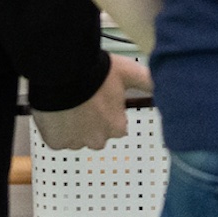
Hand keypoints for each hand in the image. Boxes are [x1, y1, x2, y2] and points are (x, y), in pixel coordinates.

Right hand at [33, 55, 150, 150]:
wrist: (64, 75)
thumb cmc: (97, 74)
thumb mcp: (129, 73)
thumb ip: (147, 82)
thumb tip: (161, 84)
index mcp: (117, 128)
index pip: (117, 126)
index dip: (109, 112)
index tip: (103, 100)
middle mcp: (98, 140)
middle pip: (96, 134)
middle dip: (92, 122)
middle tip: (87, 101)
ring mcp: (75, 143)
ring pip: (76, 138)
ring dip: (74, 126)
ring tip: (72, 104)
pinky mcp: (56, 142)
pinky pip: (58, 139)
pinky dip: (58, 129)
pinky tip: (60, 112)